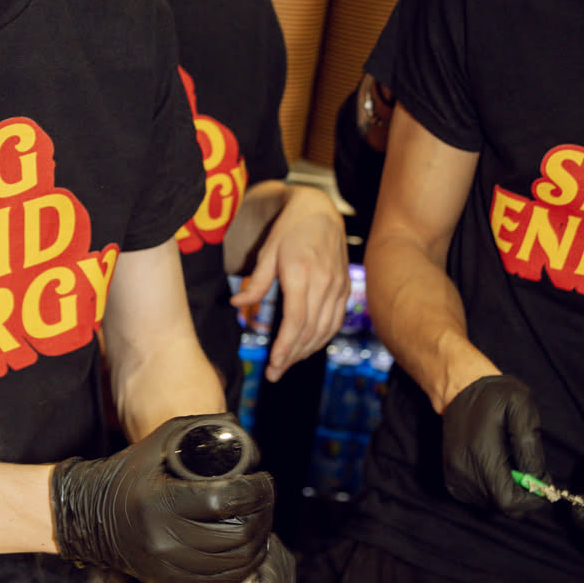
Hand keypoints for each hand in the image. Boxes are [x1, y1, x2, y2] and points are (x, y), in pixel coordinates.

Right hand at [50, 416, 273, 582]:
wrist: (92, 517)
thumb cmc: (129, 475)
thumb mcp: (159, 442)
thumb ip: (199, 429)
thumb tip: (240, 431)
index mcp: (161, 501)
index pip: (226, 500)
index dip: (256, 491)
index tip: (262, 480)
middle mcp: (165, 539)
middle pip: (238, 535)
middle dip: (263, 514)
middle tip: (264, 498)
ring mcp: (170, 567)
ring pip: (237, 562)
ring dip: (259, 540)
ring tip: (260, 519)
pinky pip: (224, 580)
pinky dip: (244, 564)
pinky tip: (247, 545)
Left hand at [231, 187, 348, 380]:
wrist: (321, 210)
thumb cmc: (290, 228)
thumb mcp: (267, 251)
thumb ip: (256, 282)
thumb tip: (238, 305)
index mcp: (301, 273)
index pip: (296, 320)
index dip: (285, 346)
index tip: (274, 363)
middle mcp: (323, 282)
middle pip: (310, 330)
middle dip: (292, 356)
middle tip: (275, 372)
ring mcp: (338, 286)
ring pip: (325, 329)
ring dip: (306, 351)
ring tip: (287, 363)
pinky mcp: (344, 287)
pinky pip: (335, 320)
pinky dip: (322, 338)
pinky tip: (307, 347)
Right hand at [441, 374, 545, 512]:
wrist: (459, 390)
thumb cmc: (494, 395)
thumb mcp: (522, 405)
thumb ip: (530, 443)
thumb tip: (535, 477)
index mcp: (480, 451)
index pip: (508, 501)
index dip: (531, 498)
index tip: (541, 479)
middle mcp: (463, 469)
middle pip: (502, 507)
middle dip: (522, 494)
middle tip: (529, 469)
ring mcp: (454, 476)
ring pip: (491, 506)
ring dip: (508, 492)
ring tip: (510, 464)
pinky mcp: (451, 480)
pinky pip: (480, 500)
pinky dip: (493, 490)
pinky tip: (495, 468)